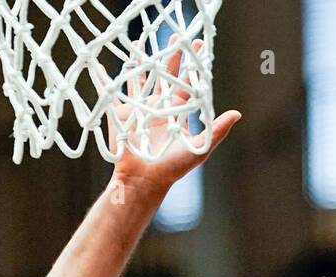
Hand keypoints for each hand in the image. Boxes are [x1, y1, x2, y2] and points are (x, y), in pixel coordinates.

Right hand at [106, 38, 240, 194]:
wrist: (144, 181)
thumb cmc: (173, 168)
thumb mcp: (200, 148)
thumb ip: (217, 130)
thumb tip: (237, 113)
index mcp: (175, 113)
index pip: (186, 85)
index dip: (192, 67)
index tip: (198, 47)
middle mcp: (157, 109)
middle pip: (164, 77)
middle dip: (170, 57)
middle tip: (175, 37)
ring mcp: (138, 111)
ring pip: (138, 80)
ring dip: (139, 62)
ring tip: (139, 43)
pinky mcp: (120, 116)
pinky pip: (110, 94)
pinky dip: (103, 79)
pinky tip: (98, 65)